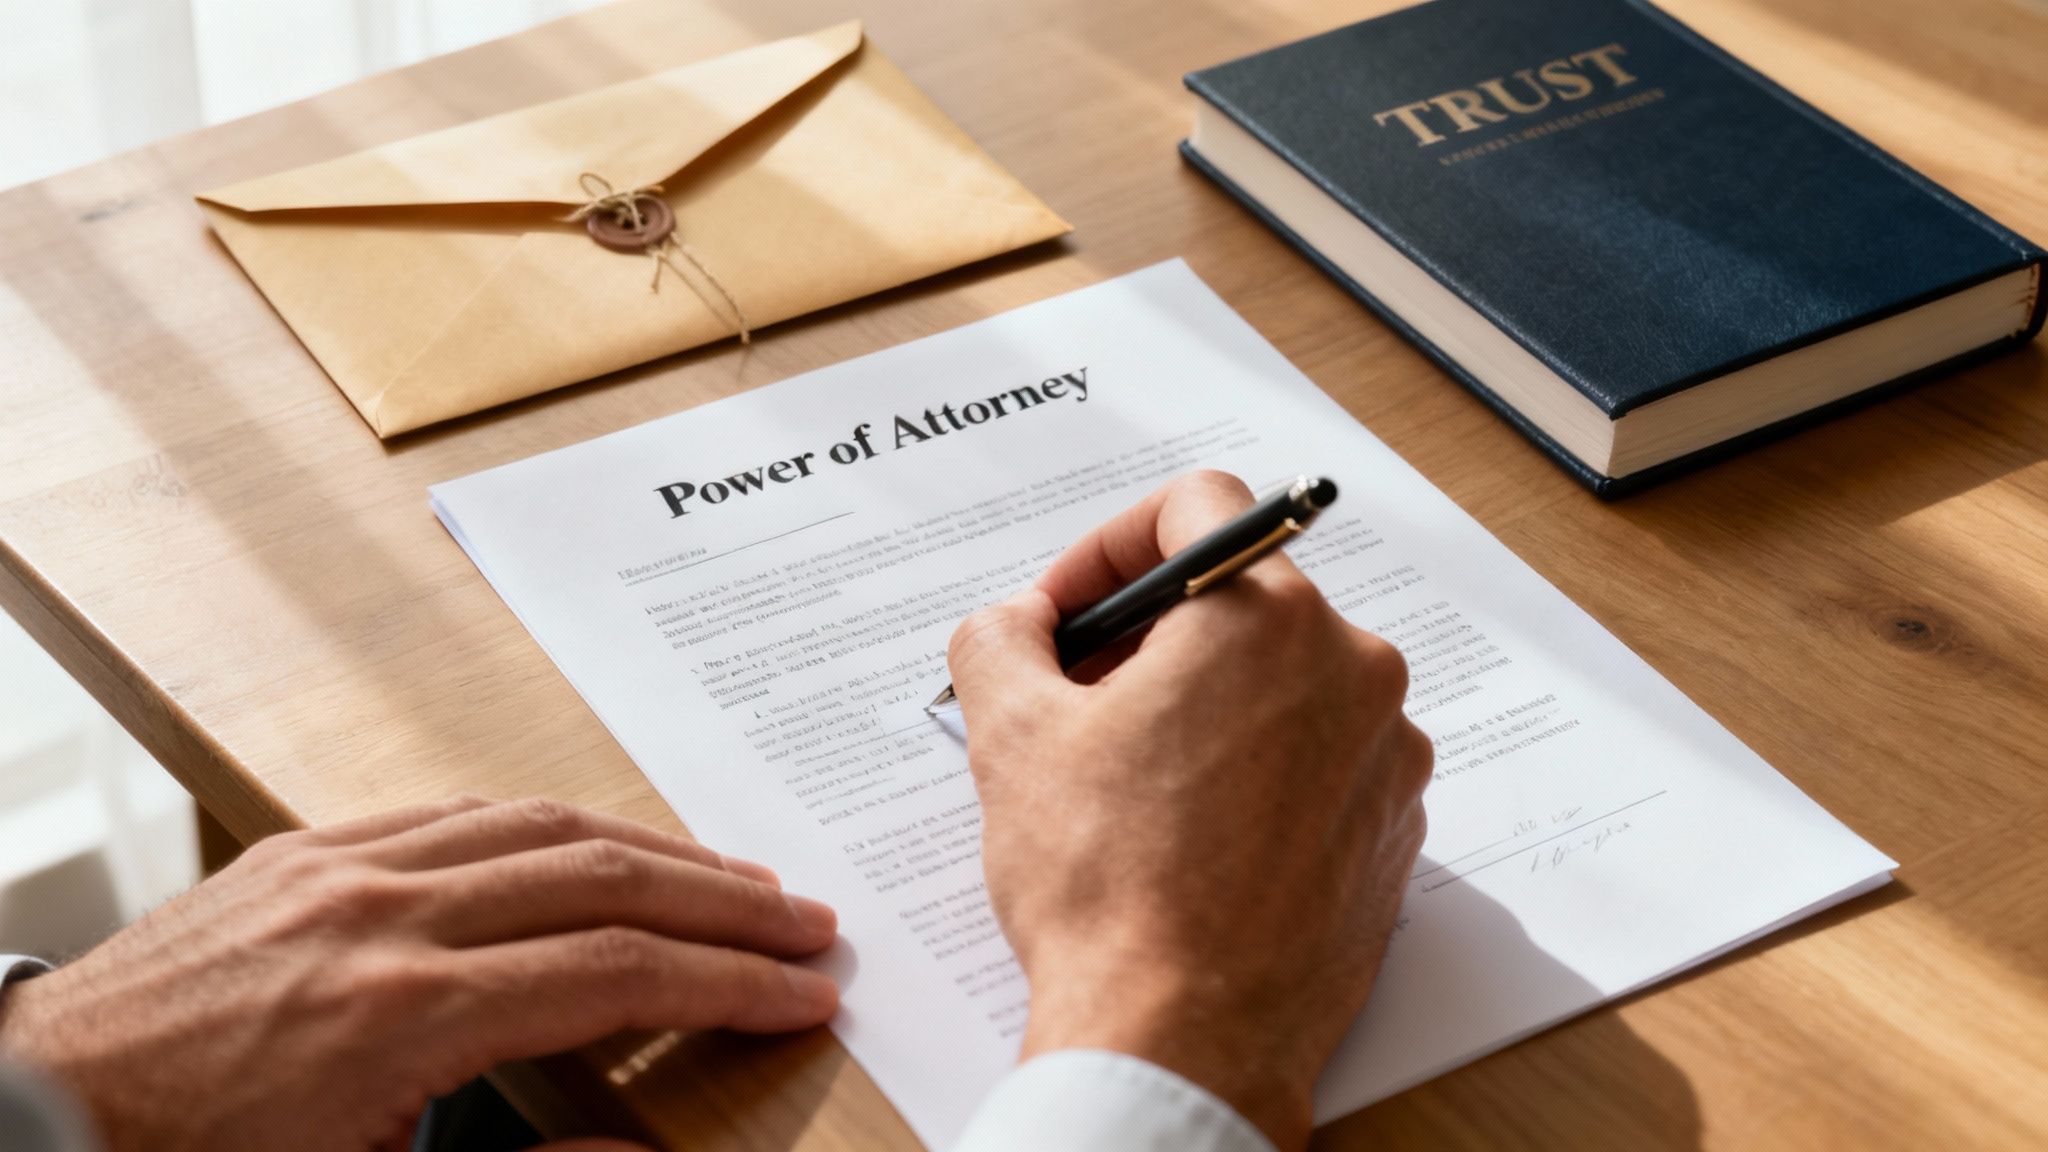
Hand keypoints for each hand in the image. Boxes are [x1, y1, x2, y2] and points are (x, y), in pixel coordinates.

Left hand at [0, 797, 838, 1151]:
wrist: (30, 1115)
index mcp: (398, 1016)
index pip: (616, 972)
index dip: (728, 980)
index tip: (803, 990)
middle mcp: (379, 916)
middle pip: (600, 877)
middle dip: (721, 899)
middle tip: (805, 921)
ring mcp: (338, 869)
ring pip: (540, 824)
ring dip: (653, 848)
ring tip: (730, 878)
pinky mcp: (303, 851)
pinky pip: (458, 812)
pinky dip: (553, 825)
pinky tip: (597, 846)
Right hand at [947, 470, 1430, 1148]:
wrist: (1183, 1043)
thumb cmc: (1111, 893)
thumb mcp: (1010, 736)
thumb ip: (1000, 637)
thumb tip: (1015, 624)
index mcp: (1267, 619)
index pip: (1197, 508)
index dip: (1108, 547)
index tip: (1067, 611)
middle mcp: (1353, 672)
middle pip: (1240, 602)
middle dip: (1148, 637)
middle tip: (1076, 697)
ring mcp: (1386, 757)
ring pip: (1282, 684)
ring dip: (1203, 707)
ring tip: (1127, 779)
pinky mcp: (1394, 832)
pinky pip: (1319, 761)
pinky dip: (1255, 771)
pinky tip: (1189, 834)